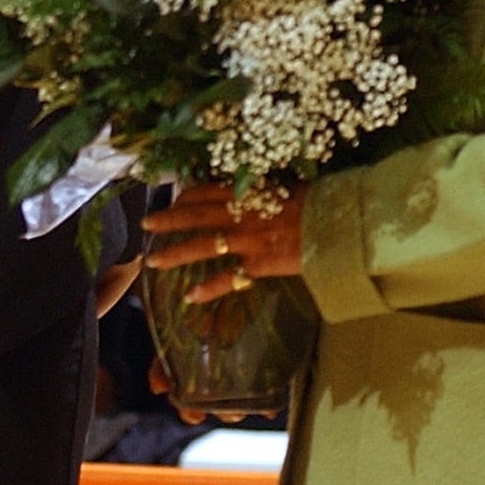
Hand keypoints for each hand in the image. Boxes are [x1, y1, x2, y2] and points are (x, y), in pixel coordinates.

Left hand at [143, 183, 304, 302]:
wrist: (339, 225)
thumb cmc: (319, 202)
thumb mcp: (287, 187)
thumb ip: (264, 191)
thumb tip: (253, 191)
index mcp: (247, 192)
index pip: (206, 191)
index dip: (186, 196)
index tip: (173, 200)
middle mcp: (240, 214)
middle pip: (195, 216)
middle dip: (167, 220)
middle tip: (145, 225)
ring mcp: (247, 240)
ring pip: (202, 246)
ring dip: (175, 254)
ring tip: (153, 263)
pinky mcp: (258, 265)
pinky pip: (226, 279)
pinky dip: (208, 288)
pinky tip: (190, 297)